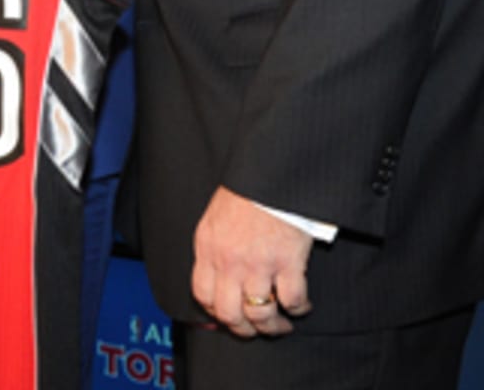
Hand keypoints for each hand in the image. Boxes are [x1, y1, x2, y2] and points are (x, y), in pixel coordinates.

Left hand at [192, 186, 313, 336]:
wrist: (270, 175)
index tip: (230, 316)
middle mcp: (229, 260)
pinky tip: (302, 305)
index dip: (216, 312)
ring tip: (283, 323)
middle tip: (256, 328)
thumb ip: (214, 249)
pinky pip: (292, 302)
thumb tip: (219, 279)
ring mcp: (258, 263)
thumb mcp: (215, 218)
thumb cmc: (245, 193)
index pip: (202, 295)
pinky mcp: (288, 262)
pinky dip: (299, 309)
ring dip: (274, 327)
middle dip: (244, 330)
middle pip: (229, 314)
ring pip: (261, 316)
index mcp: (208, 247)